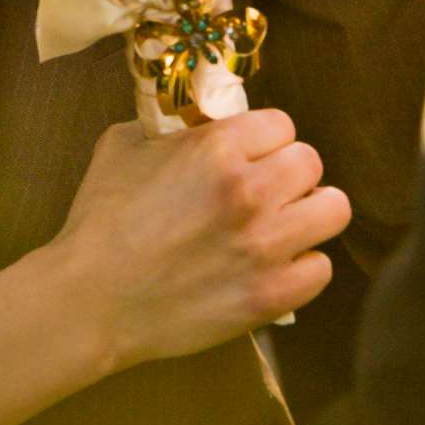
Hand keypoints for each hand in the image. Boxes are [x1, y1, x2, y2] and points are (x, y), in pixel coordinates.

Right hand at [49, 110, 349, 373]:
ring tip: (284, 226)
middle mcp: (252, 190)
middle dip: (289, 173)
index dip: (263, 140)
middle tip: (266, 191)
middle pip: (311, 162)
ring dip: (309, 214)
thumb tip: (196, 124)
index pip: (281, 124)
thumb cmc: (100, 221)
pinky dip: (302, 267)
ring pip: (333, 210)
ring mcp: (267, 245)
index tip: (249, 156)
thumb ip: (169, 129)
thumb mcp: (122, 147)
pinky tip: (274, 268)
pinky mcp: (272, 295)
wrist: (91, 299)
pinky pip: (321, 269)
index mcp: (218, 147)